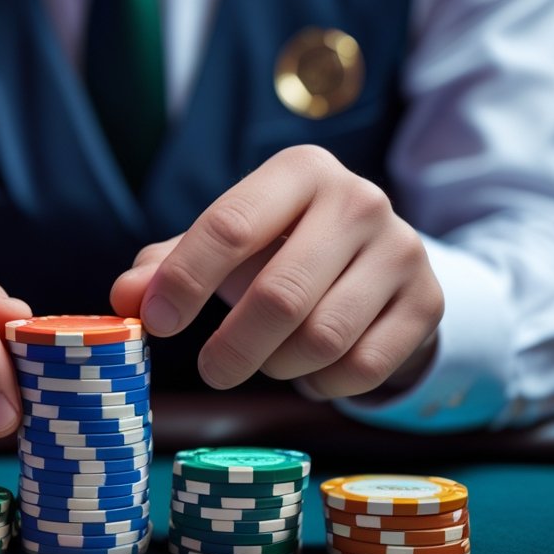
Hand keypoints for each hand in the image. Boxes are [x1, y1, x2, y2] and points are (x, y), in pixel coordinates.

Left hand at [110, 146, 443, 396]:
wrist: (378, 260)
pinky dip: (324, 384)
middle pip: (279, 295)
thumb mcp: (226, 243)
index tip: (155, 325)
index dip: (185, 281)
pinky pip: (362, 367)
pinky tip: (312, 370)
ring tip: (266, 360)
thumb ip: (168, 265)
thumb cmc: (282, 247)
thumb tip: (124, 298)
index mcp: (301, 170)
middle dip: (232, 347)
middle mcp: (359, 199)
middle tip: (210, 370)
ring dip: (278, 366)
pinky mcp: (428, 301)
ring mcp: (402, 250)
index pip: (229, 226)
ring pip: (321, 338)